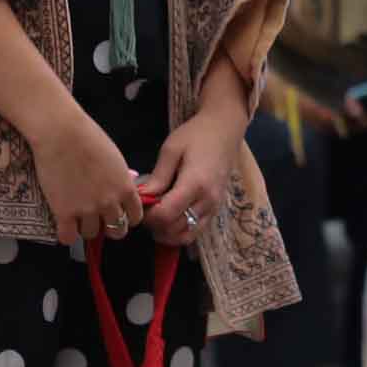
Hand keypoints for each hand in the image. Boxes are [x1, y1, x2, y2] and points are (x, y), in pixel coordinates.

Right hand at [23, 104, 140, 254]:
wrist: (61, 133)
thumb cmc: (87, 137)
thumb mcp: (115, 159)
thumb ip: (120, 179)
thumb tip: (120, 191)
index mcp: (125, 188)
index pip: (135, 217)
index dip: (126, 218)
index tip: (117, 214)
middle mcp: (110, 202)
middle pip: (116, 231)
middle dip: (108, 227)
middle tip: (97, 219)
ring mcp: (87, 209)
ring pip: (91, 234)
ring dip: (85, 228)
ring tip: (76, 216)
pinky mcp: (64, 212)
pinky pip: (68, 238)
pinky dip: (66, 234)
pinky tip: (63, 224)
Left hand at [138, 105, 248, 247]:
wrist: (225, 130)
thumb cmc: (196, 135)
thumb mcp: (171, 150)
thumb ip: (157, 178)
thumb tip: (142, 198)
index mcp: (195, 184)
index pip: (166, 215)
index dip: (148, 216)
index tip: (141, 203)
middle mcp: (207, 201)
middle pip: (175, 229)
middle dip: (156, 225)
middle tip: (146, 210)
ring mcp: (214, 207)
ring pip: (186, 235)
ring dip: (167, 232)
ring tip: (157, 216)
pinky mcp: (216, 209)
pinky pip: (196, 231)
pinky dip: (180, 231)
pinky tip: (171, 218)